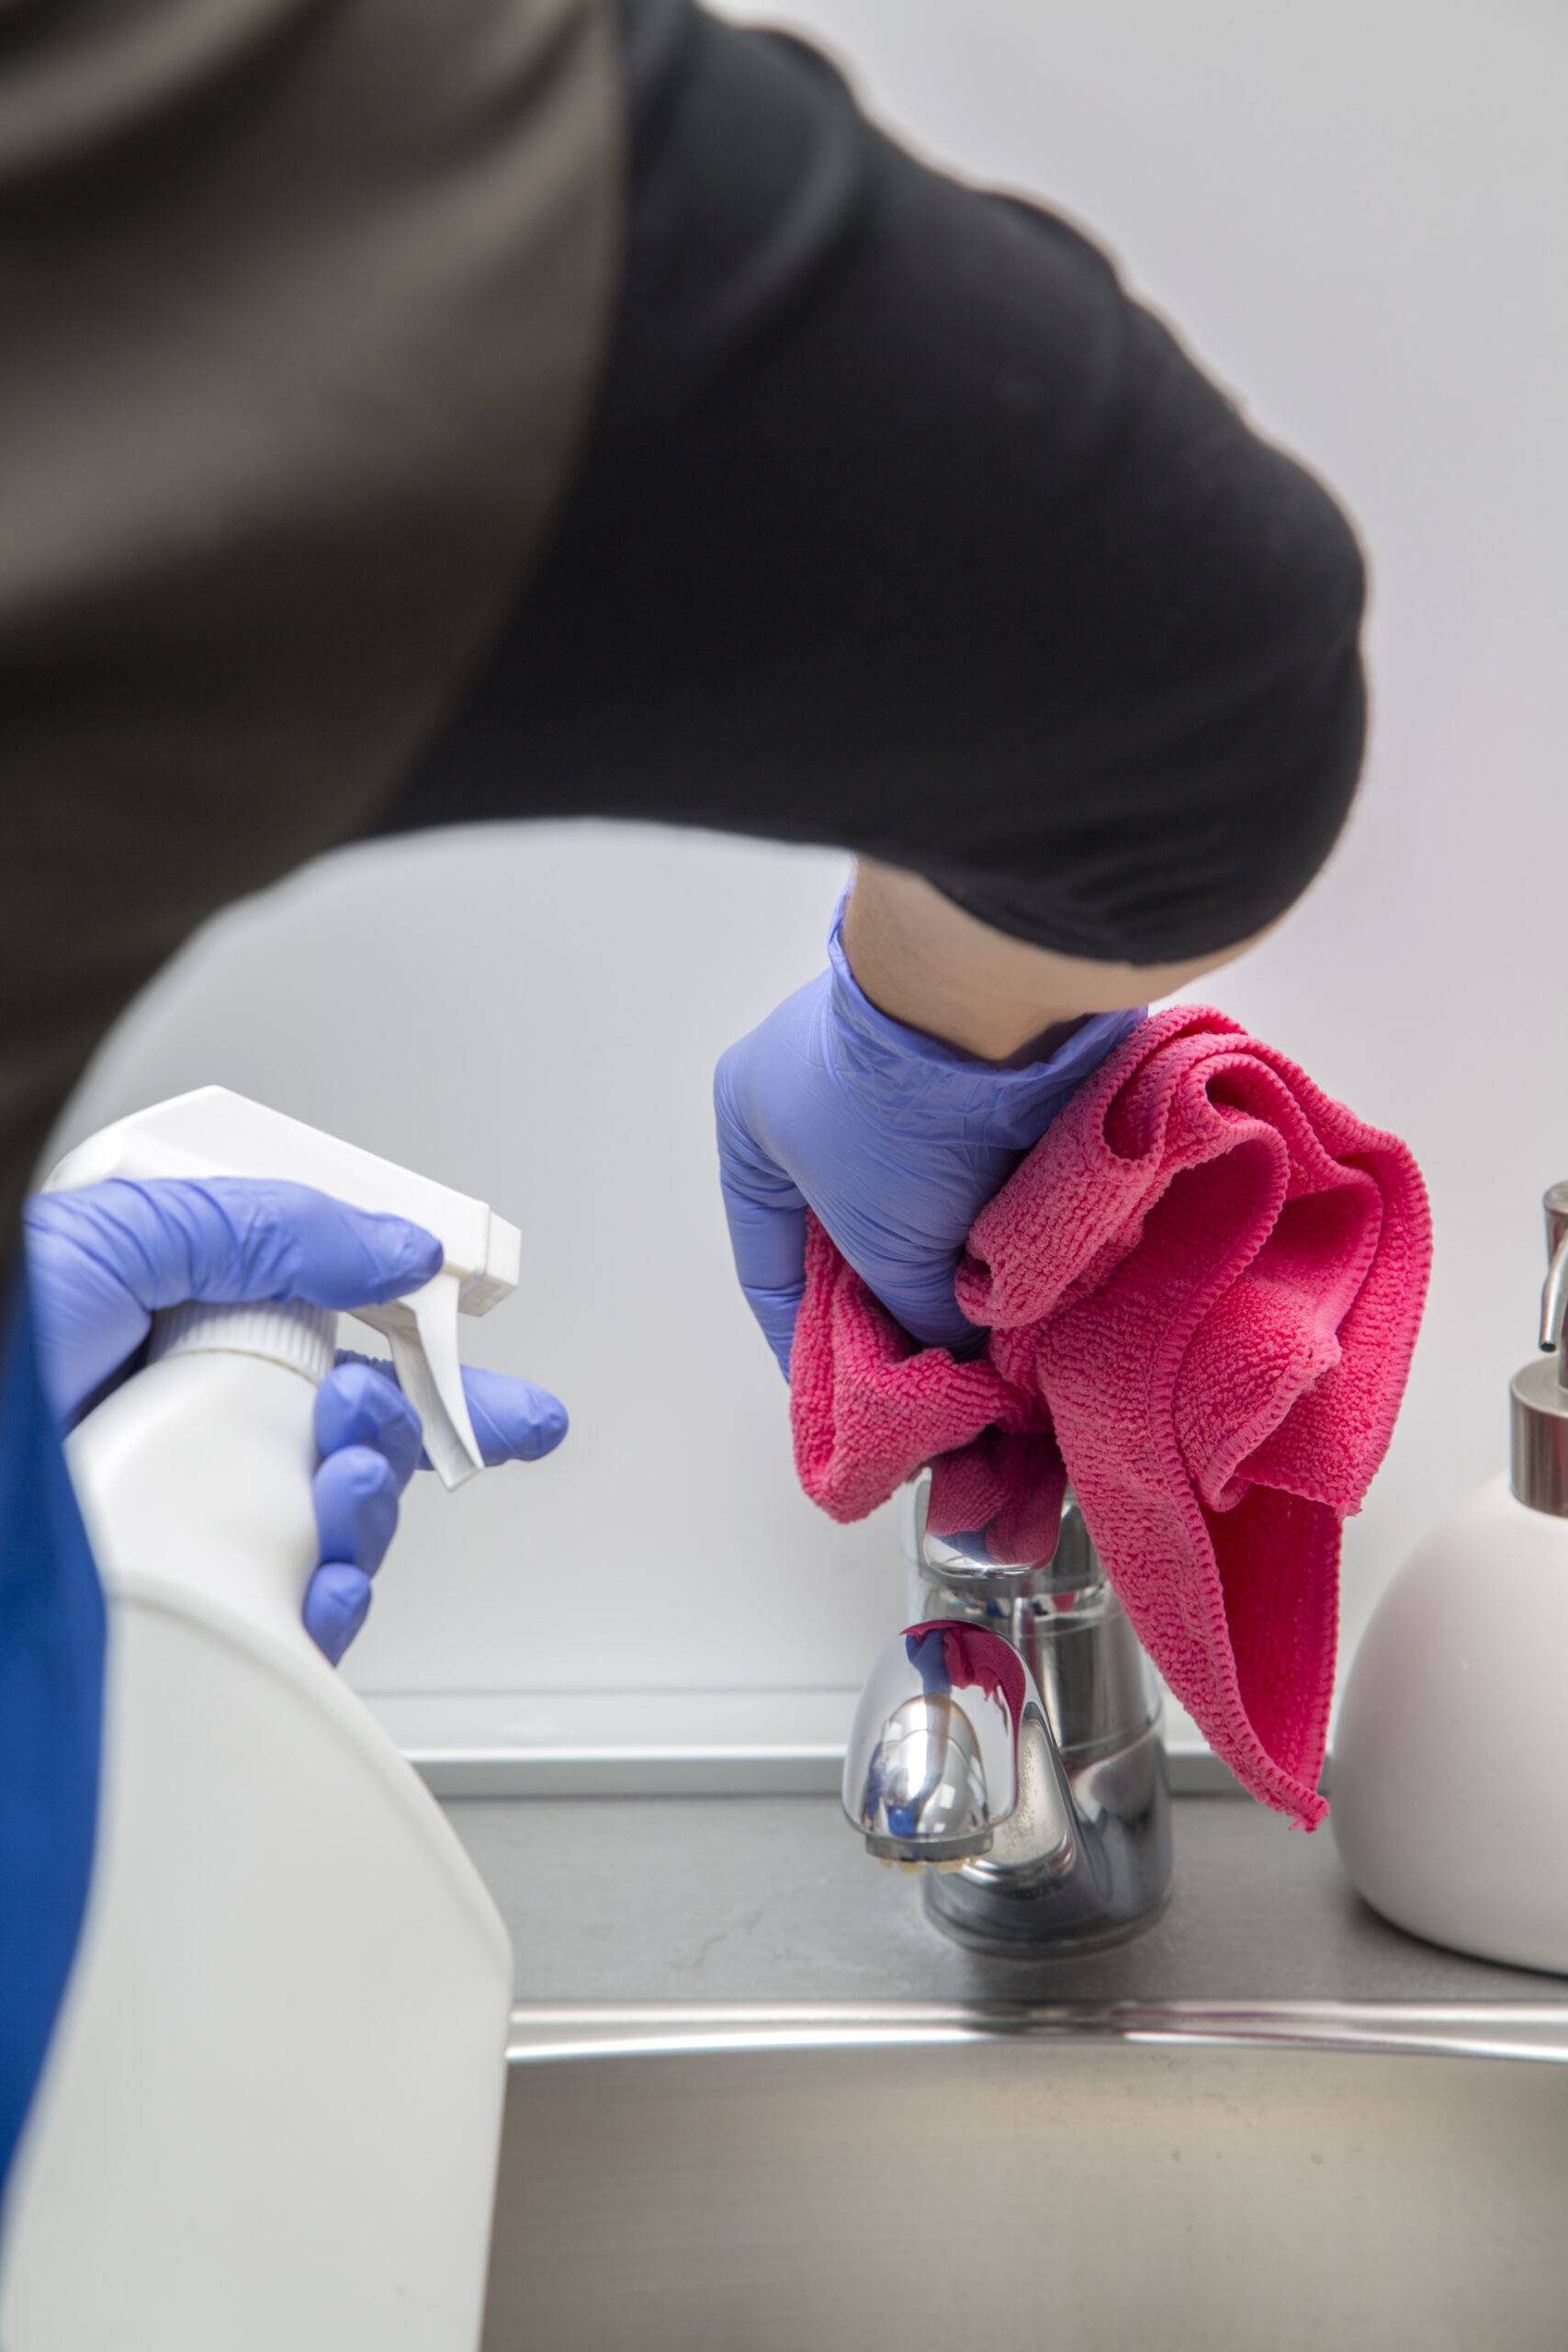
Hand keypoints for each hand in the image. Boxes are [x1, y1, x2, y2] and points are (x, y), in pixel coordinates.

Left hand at [23, 1178, 567, 1661]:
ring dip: (376, 1494)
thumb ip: (263, 1227)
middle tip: (476, 1422)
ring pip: (338, 1516)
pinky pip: (298, 1612)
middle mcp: (184, 1416)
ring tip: (351, 1476)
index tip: (481, 1323)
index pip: (317, 1308)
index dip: (415, 1317)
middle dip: (434, 1420)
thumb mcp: (111, 1238)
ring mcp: (186, 1515)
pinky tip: (321, 1573)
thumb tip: (392, 1245)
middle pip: (350, 1418)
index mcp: (169, 1318)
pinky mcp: (185, 1608)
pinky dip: (334, 1595)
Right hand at [714, 897, 1140, 1373]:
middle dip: (893, 1303)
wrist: (995, 998)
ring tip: (986, 1333)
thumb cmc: (893, 1109)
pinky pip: (981, 1166)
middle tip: (929, 1375)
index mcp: (751, 1116)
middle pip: (852, 1232)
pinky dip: (998, 1217)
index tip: (843, 1397)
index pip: (771, 1261)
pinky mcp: (976, 1066)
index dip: (806, 1341)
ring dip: (952, 1260)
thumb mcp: (882, 1241)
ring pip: (921, 1201)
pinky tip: (1024, 1273)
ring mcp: (901, 1073)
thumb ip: (910, 1309)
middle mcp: (817, 1089)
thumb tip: (957, 1349)